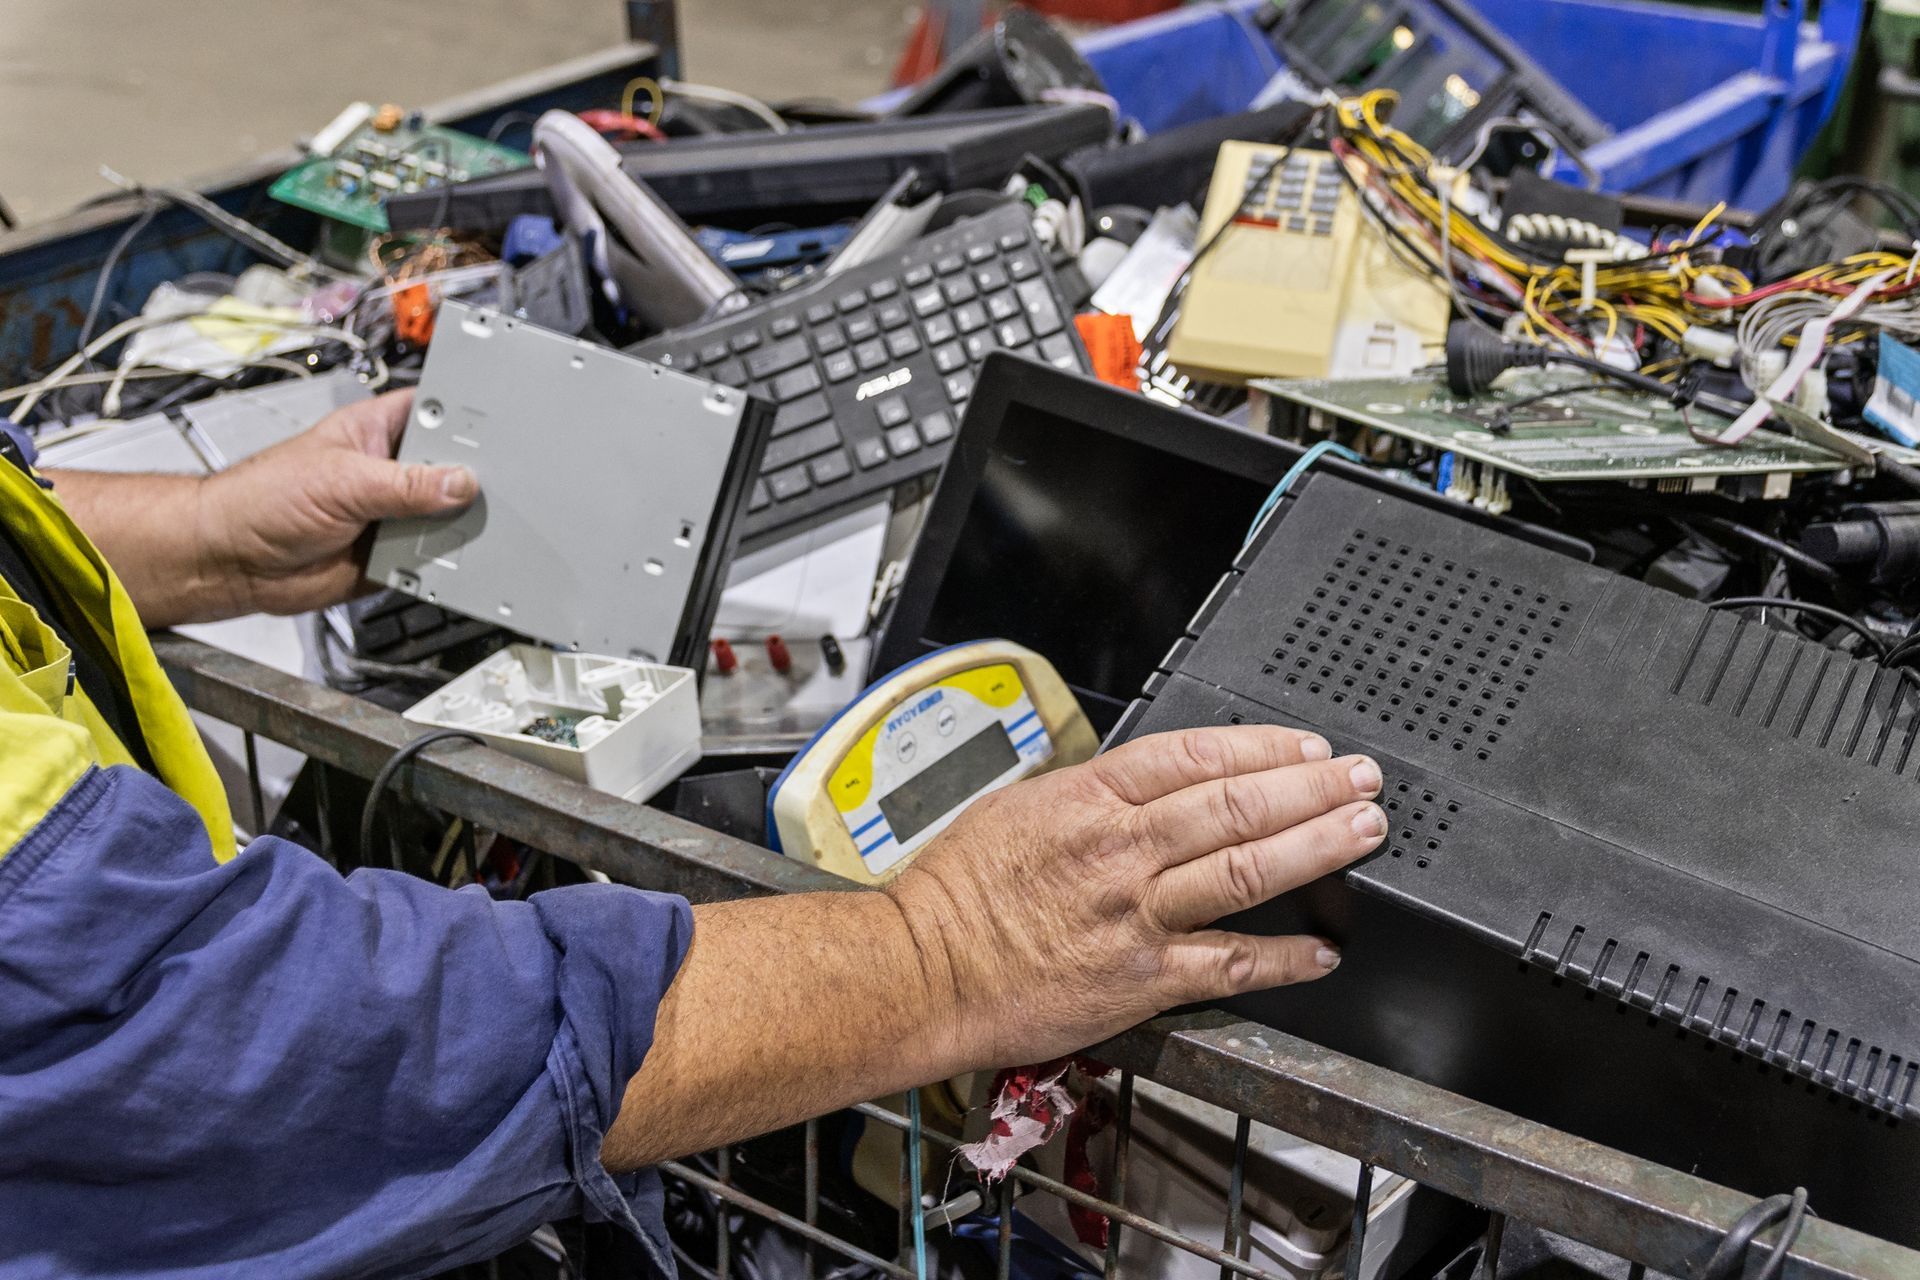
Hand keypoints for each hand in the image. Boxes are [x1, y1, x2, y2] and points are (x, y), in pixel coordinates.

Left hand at [197, 388, 476, 616]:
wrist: (233, 562)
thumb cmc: (261, 499)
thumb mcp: (342, 481)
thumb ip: (406, 484)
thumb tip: (460, 483)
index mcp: (376, 432)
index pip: (436, 412)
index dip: (468, 417)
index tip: (503, 430)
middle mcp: (390, 471)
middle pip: (451, 469)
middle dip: (473, 480)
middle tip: (499, 490)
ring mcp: (393, 514)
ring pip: (446, 517)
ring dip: (460, 526)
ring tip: (483, 528)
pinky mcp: (392, 555)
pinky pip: (432, 559)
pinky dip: (445, 564)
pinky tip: (457, 561)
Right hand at [885, 724, 1385, 1070]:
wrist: (921, 971)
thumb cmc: (956, 894)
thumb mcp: (1016, 808)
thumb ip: (1087, 797)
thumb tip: (1142, 789)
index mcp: (1089, 798)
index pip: (1197, 754)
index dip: (1265, 747)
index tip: (1306, 749)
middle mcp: (1121, 850)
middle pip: (1239, 806)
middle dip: (1313, 789)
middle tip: (1362, 781)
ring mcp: (1136, 916)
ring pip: (1247, 871)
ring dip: (1317, 849)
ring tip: (1363, 833)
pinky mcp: (1140, 981)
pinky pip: (1229, 964)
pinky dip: (1282, 958)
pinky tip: (1321, 949)